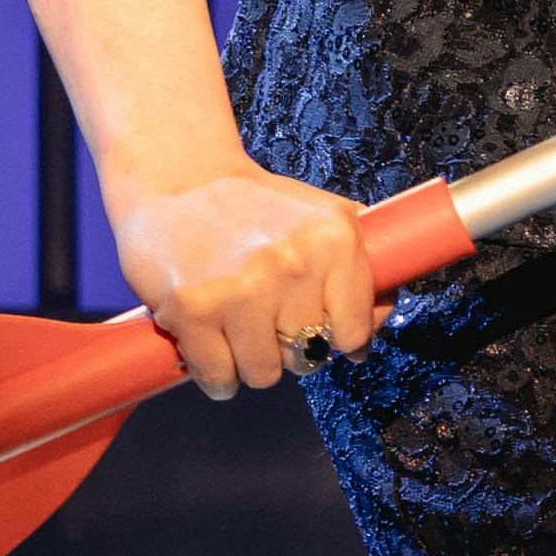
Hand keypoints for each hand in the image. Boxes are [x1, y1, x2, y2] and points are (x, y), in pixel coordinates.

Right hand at [115, 158, 374, 400]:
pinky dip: (215, 376)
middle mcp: (293, 265)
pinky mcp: (192, 310)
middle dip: (287, 348)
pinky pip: (218, 378)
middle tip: (264, 320)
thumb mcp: (321, 219)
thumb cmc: (252, 204)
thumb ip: (359, 270)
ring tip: (235, 333)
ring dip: (249, 364)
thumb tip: (378, 325)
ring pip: (264, 374)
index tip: (316, 329)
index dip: (334, 338)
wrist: (177, 177)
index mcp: (334, 240)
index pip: (353, 332)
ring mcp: (241, 291)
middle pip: (307, 357)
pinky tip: (210, 348)